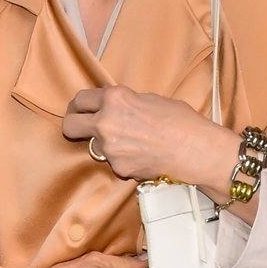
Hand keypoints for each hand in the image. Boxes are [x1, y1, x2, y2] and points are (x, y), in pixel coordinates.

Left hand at [62, 86, 238, 202]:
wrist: (196, 150)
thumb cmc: (181, 120)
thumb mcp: (150, 100)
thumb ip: (126, 103)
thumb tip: (115, 107)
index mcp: (114, 98)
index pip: (81, 99)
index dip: (79, 105)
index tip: (80, 110)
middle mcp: (106, 122)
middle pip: (71, 125)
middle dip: (72, 126)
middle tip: (80, 128)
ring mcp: (110, 148)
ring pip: (96, 146)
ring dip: (107, 144)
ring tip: (134, 143)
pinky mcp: (118, 168)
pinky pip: (114, 162)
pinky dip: (124, 160)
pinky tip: (144, 156)